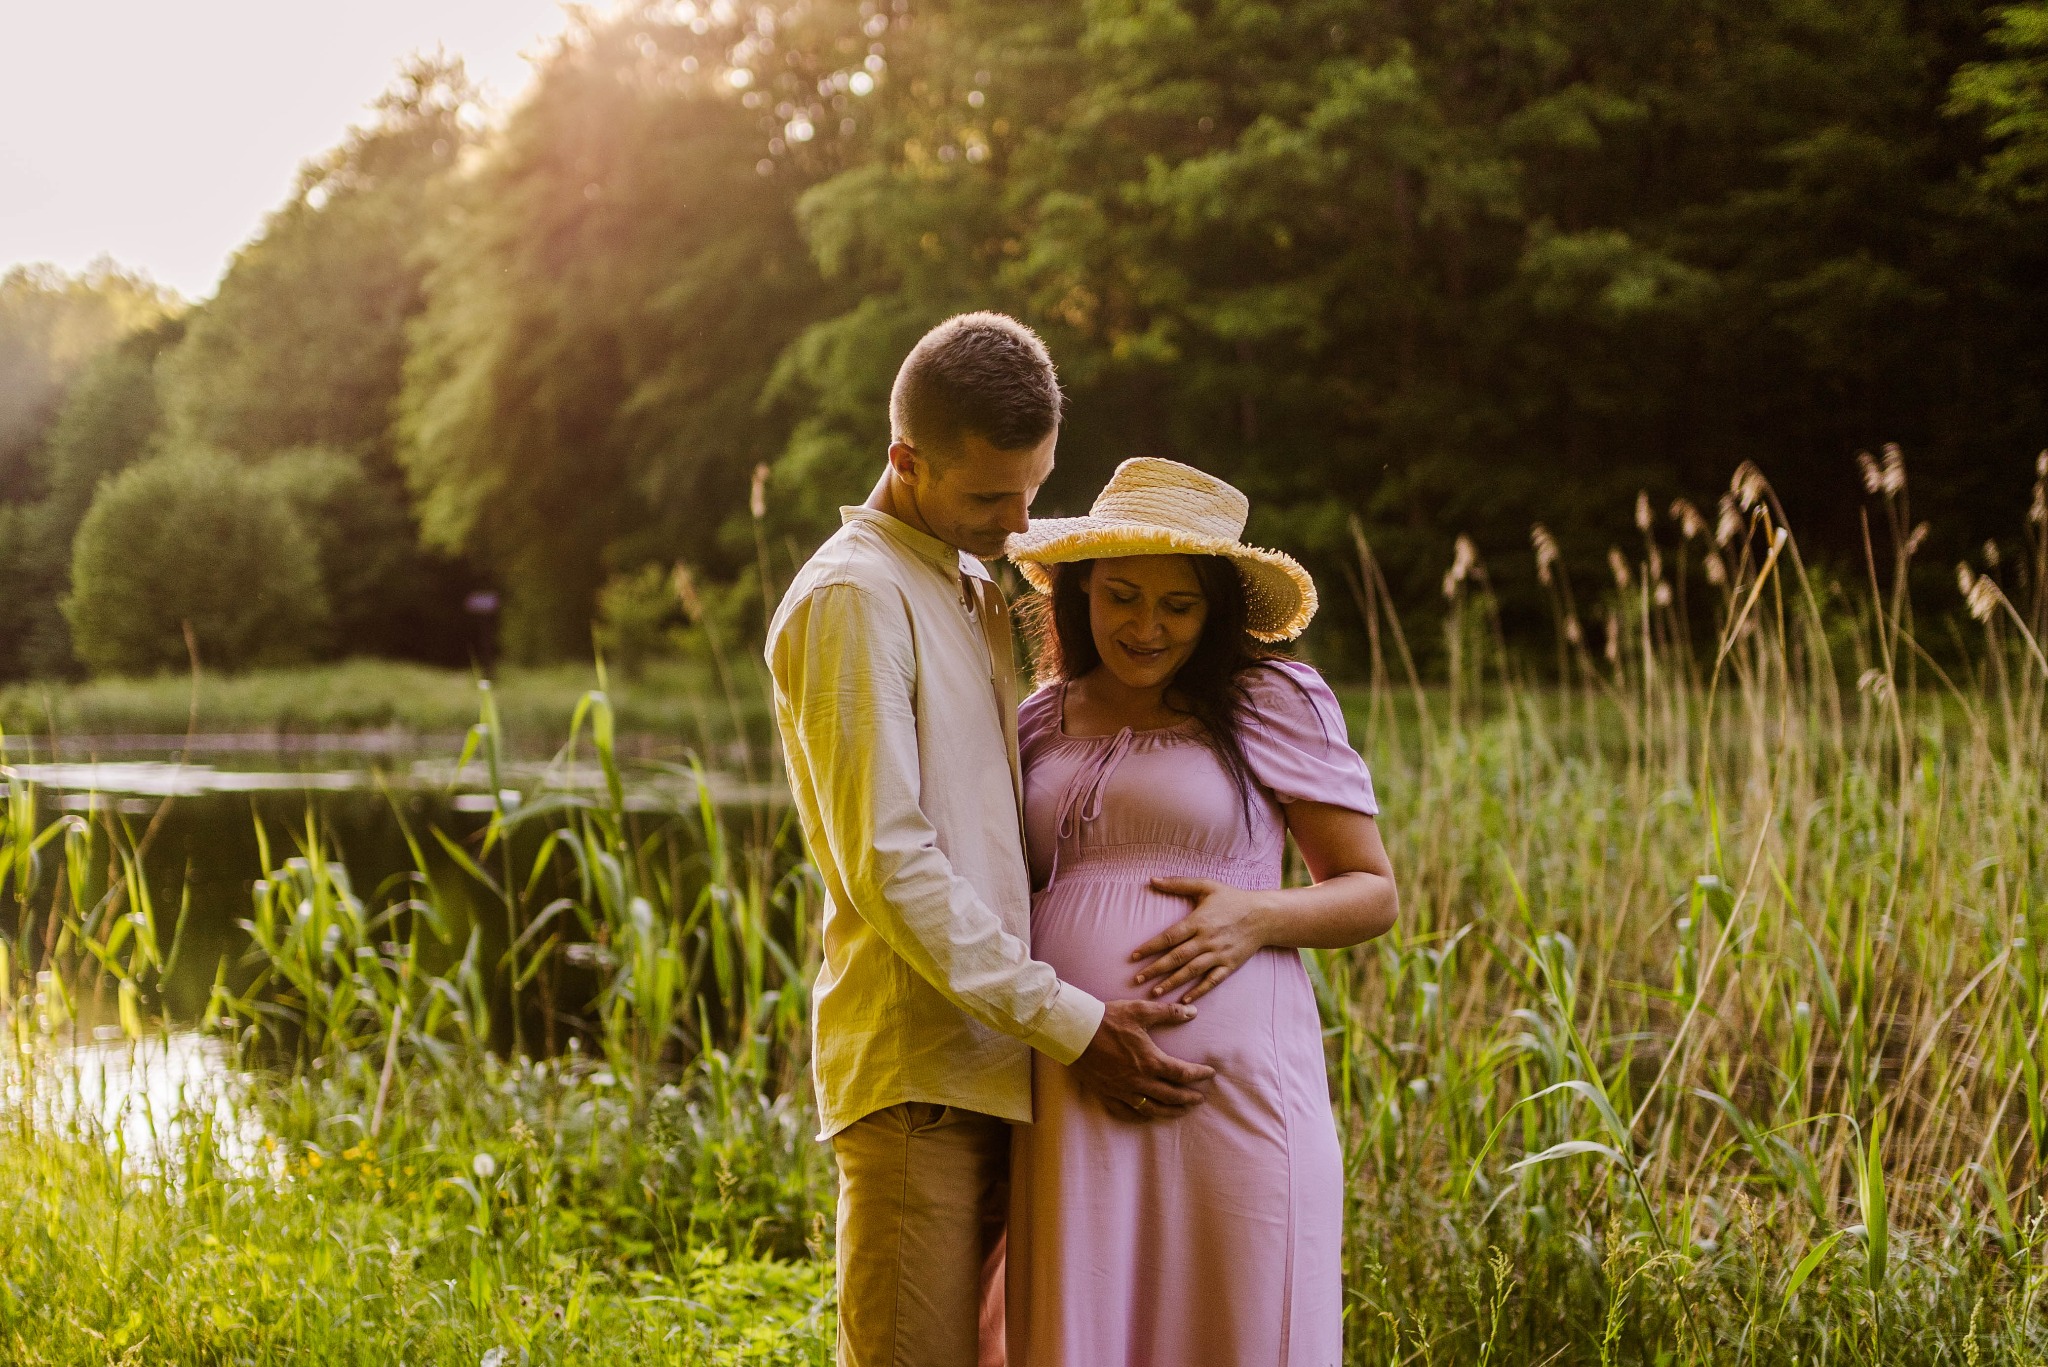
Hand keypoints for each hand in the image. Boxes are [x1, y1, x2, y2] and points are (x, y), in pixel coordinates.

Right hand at [1069, 998, 1215, 1121]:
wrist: (1074, 1032)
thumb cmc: (1107, 1019)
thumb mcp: (1140, 1011)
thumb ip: (1168, 1013)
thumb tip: (1193, 1012)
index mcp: (1150, 1061)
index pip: (1182, 1073)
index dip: (1199, 1075)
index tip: (1209, 1073)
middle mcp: (1139, 1081)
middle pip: (1171, 1096)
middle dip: (1189, 1098)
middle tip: (1200, 1099)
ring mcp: (1122, 1090)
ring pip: (1151, 1109)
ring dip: (1170, 1112)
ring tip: (1181, 1111)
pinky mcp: (1107, 1094)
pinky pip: (1126, 1112)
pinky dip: (1139, 1117)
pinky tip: (1147, 1116)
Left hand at [1132, 877, 1269, 1004]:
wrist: (1264, 915)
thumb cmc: (1232, 899)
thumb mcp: (1206, 886)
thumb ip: (1178, 883)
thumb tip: (1151, 879)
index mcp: (1198, 921)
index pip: (1169, 937)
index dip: (1150, 947)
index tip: (1133, 956)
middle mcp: (1206, 940)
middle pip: (1176, 957)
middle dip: (1155, 969)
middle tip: (1136, 980)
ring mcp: (1218, 954)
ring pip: (1191, 971)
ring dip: (1172, 983)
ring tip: (1154, 992)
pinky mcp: (1229, 965)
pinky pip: (1212, 980)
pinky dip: (1198, 990)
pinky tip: (1185, 999)